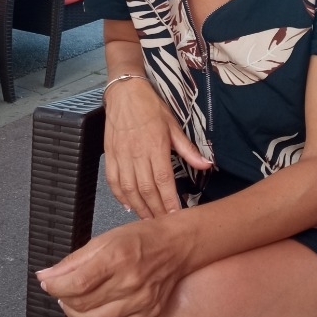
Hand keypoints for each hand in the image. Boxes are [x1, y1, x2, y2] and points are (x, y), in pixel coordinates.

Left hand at [37, 218, 184, 316]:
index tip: (47, 283)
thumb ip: (74, 260)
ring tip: (75, 304)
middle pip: (85, 304)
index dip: (55, 287)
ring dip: (78, 316)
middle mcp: (130, 282)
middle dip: (64, 300)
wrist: (177, 247)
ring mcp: (142, 301)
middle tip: (61, 292)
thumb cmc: (140, 239)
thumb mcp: (104, 239)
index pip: (78, 283)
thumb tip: (45, 276)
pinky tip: (95, 315)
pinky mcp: (149, 314)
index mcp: (117, 258)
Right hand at [104, 78, 210, 218]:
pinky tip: (128, 205)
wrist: (124, 93)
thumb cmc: (150, 107)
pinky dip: (120, 196)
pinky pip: (113, 181)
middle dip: (155, 210)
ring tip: (148, 219)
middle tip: (163, 224)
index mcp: (155, 146)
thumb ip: (188, 149)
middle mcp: (137, 154)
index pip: (163, 180)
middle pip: (146, 189)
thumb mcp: (173, 125)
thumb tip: (206, 164)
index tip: (175, 215)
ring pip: (128, 189)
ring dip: (138, 207)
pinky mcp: (110, 155)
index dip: (169, 201)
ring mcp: (121, 156)